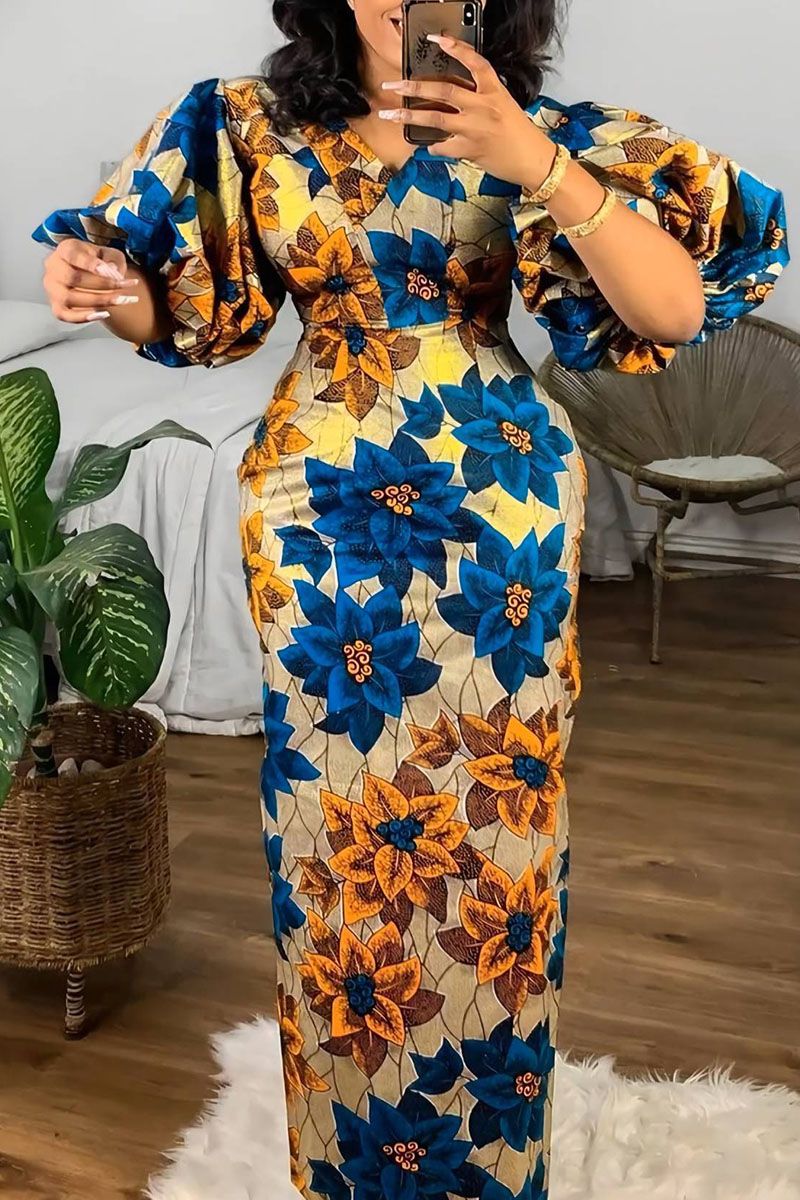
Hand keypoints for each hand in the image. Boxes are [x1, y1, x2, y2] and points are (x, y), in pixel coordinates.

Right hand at [43, 239, 139, 323]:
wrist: (92, 276)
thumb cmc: (99, 262)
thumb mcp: (110, 254)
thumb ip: (113, 259)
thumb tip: (112, 270)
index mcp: (65, 249)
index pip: (74, 255)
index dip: (92, 265)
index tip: (114, 273)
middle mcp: (53, 268)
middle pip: (73, 278)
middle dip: (103, 284)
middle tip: (124, 286)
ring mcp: (52, 289)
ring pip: (69, 297)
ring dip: (98, 300)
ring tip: (121, 300)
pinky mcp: (56, 306)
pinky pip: (65, 315)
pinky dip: (84, 317)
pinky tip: (104, 314)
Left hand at [379, 35, 555, 187]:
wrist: (533, 158)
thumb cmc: (519, 133)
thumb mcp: (504, 105)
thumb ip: (481, 96)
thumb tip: (453, 96)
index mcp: (494, 91)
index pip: (474, 62)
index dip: (456, 49)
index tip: (436, 40)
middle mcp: (483, 106)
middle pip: (444, 91)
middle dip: (414, 88)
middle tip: (394, 85)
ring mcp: (475, 128)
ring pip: (435, 119)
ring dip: (409, 117)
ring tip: (389, 115)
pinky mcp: (470, 149)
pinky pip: (443, 146)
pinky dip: (433, 146)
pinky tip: (428, 146)